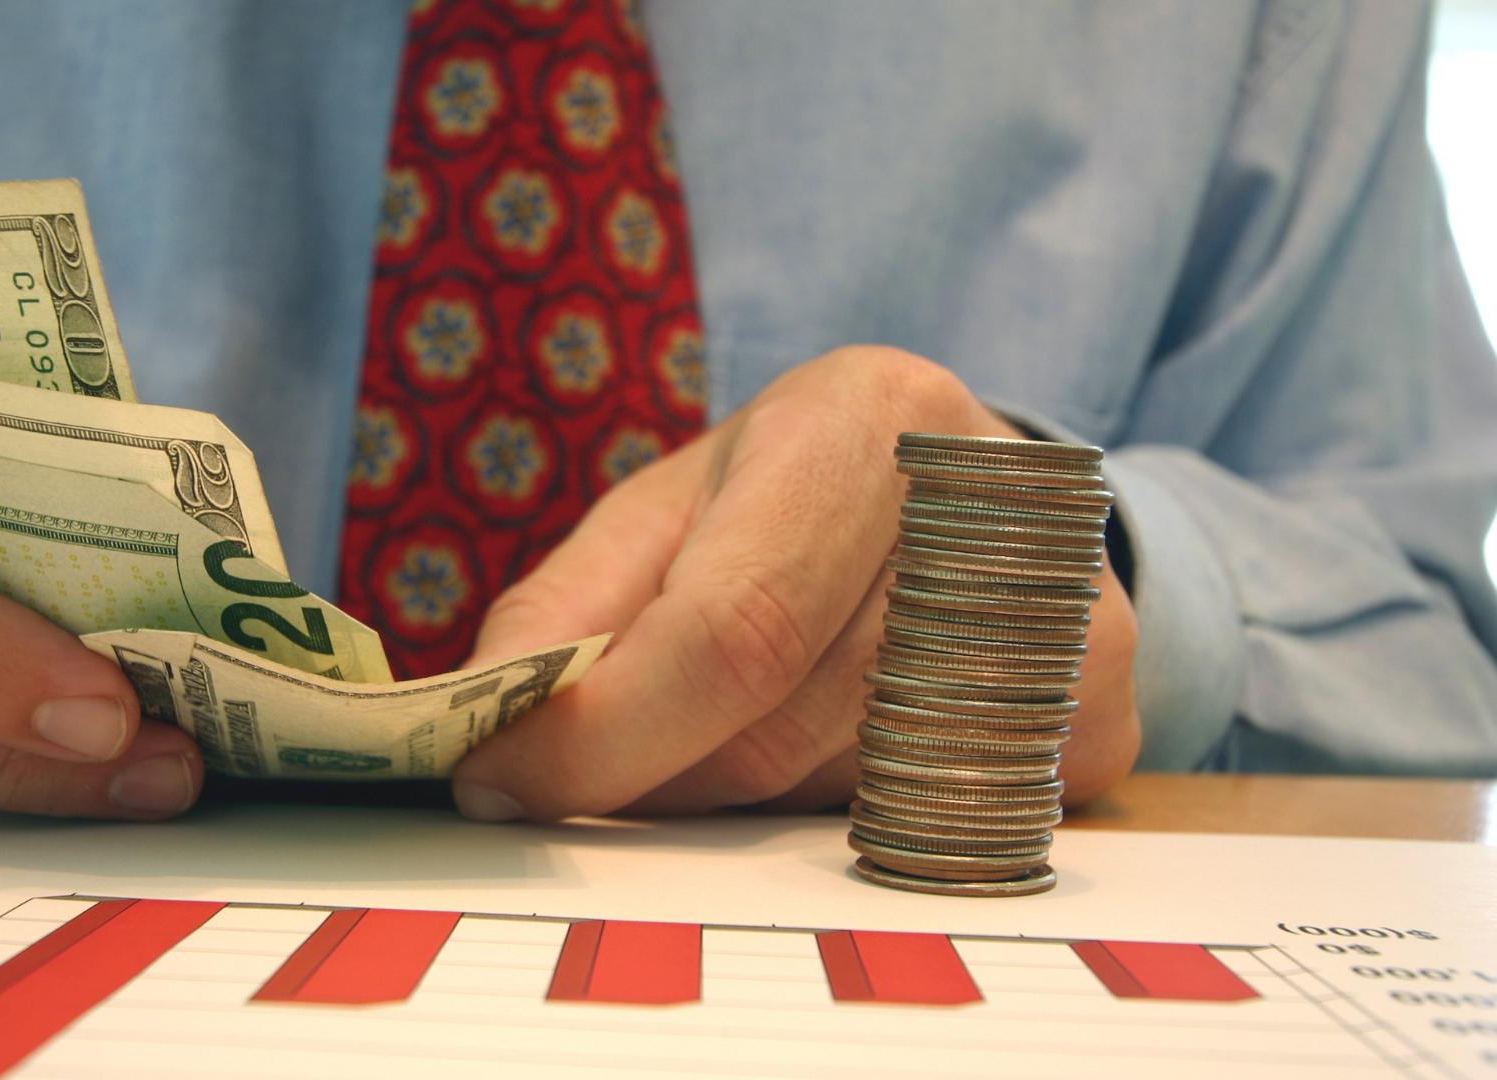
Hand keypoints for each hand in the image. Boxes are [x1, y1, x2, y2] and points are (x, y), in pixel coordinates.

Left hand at [452, 347, 1139, 819]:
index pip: (736, 623)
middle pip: (784, 729)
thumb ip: (565, 610)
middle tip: (606, 766)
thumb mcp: (662, 512)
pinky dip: (843, 815)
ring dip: (750, 800)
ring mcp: (1074, 624)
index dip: (609, 728)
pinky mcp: (1102, 722)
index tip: (503, 779)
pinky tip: (839, 737)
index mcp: (866, 419)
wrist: (964, 491)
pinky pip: (924, 832)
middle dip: (661, 776)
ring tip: (743, 719)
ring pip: (844, 799)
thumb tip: (485, 732)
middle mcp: (996, 510)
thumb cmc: (784, 499)